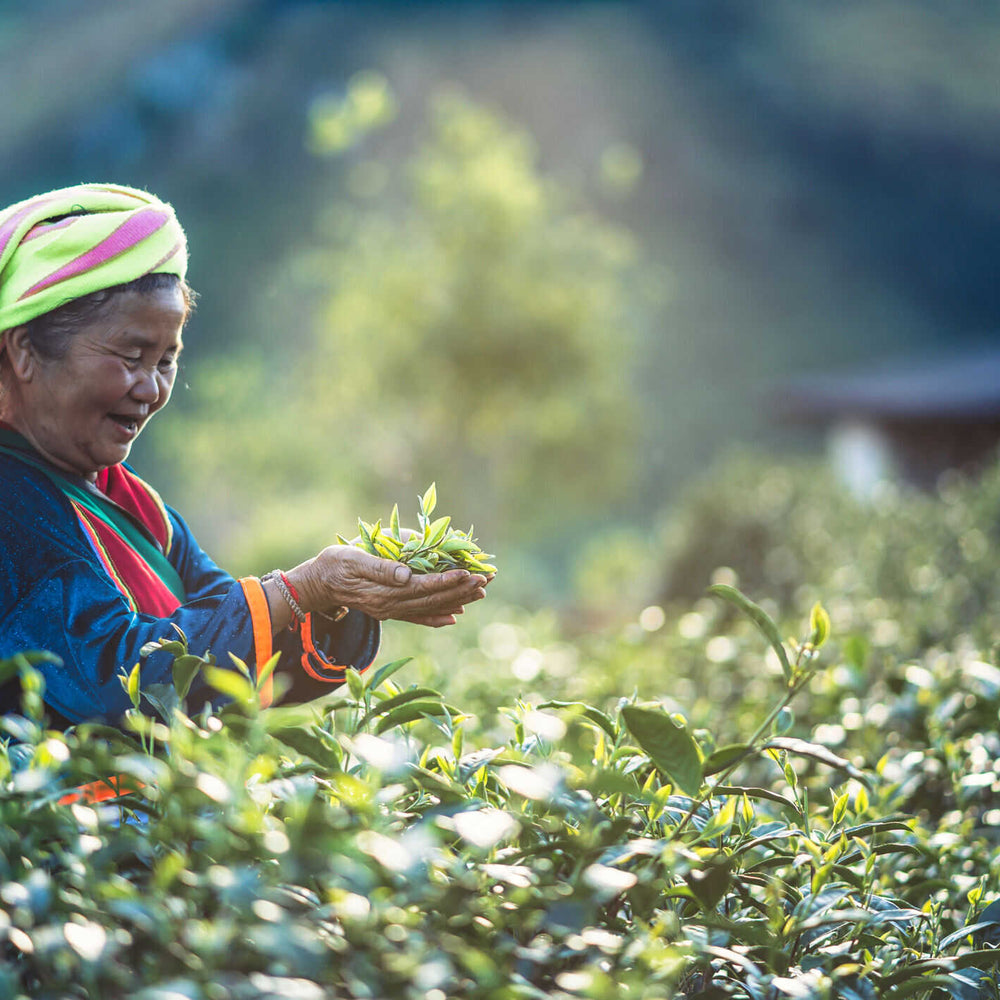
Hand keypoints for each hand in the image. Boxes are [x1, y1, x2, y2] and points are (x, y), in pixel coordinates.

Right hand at [288, 545, 488, 627]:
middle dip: (461, 589)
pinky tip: (454, 616)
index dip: (448, 581)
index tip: (469, 573)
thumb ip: (380, 567)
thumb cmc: (334, 565)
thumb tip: (407, 574)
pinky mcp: (389, 610)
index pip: (423, 587)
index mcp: (384, 592)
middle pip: (433, 598)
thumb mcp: (353, 559)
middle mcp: (391, 606)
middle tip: (486, 580)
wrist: (316, 585)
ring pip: (430, 606)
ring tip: (480, 592)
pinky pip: (418, 616)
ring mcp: (391, 610)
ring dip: (457, 599)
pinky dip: (437, 616)